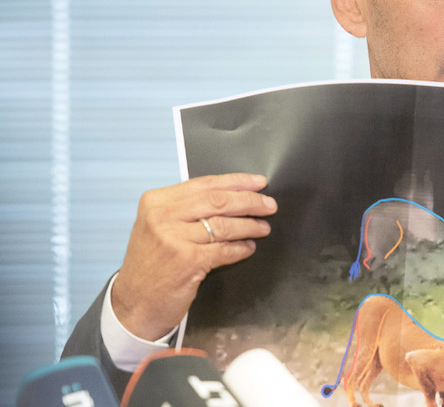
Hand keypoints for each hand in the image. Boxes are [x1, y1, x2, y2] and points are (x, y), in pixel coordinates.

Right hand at [111, 173, 276, 340]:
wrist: (133, 304)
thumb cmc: (151, 264)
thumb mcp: (158, 226)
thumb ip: (187, 208)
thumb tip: (232, 195)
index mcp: (156, 201)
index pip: (205, 184)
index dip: (237, 182)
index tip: (258, 183)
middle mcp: (162, 216)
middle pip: (218, 201)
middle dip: (250, 202)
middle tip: (269, 205)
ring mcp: (173, 239)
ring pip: (224, 225)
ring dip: (250, 226)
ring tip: (263, 227)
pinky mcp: (187, 261)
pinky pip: (224, 250)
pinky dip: (240, 248)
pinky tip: (248, 247)